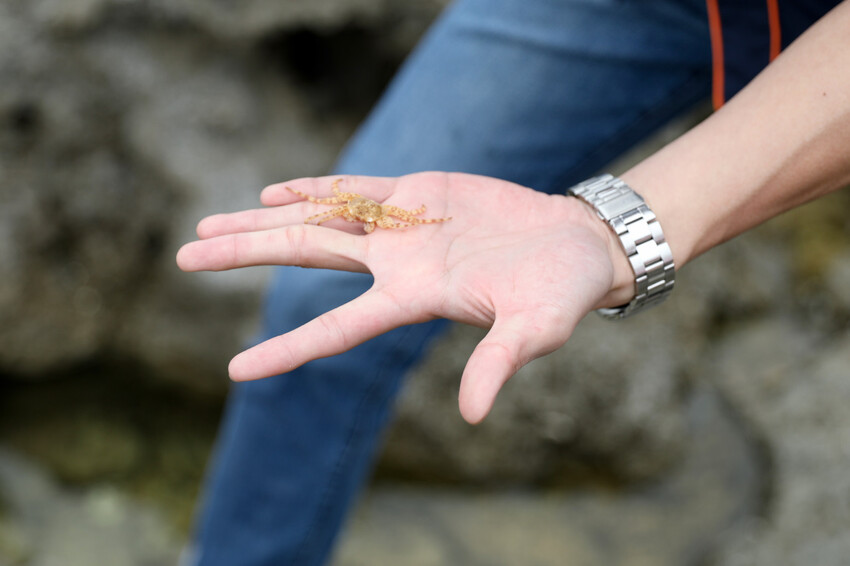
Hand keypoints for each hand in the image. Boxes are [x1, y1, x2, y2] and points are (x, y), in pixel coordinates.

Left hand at [177, 172, 631, 422]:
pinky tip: (275, 192)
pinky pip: (355, 188)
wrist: (573, 245)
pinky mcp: (418, 192)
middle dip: (244, 254)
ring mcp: (401, 227)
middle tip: (183, 255)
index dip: (288, 348)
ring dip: (263, 221)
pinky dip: (316, 187)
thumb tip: (473, 416)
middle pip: (304, 256)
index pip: (338, 329)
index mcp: (414, 300)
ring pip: (318, 219)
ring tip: (206, 224)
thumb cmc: (560, 294)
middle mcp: (395, 266)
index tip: (236, 371)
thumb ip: (501, 364)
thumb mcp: (535, 330)